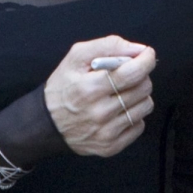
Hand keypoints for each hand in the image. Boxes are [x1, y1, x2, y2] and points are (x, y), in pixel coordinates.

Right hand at [44, 36, 154, 156]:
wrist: (46, 124)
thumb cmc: (63, 86)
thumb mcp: (76, 57)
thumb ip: (108, 46)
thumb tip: (139, 49)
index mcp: (90, 88)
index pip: (132, 73)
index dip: (146, 60)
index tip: (146, 54)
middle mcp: (100, 113)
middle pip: (143, 88)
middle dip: (140, 76)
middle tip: (126, 74)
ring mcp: (106, 132)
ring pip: (145, 106)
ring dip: (139, 95)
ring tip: (121, 93)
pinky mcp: (111, 146)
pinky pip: (140, 125)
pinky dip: (133, 115)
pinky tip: (118, 110)